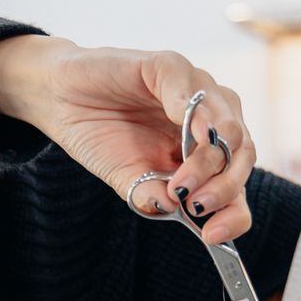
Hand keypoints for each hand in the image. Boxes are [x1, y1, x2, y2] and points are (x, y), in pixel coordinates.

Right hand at [0, 35, 256, 243]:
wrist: (58, 99)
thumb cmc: (98, 136)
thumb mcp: (125, 177)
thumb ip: (151, 194)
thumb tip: (175, 211)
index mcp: (205, 150)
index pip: (237, 181)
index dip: (235, 211)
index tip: (213, 234)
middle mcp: (211, 119)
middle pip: (242, 154)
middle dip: (224, 187)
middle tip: (196, 207)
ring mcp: (195, 91)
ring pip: (227, 125)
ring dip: (207, 159)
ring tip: (181, 184)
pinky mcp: (170, 66)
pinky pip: (190, 89)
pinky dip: (191, 113)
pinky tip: (181, 131)